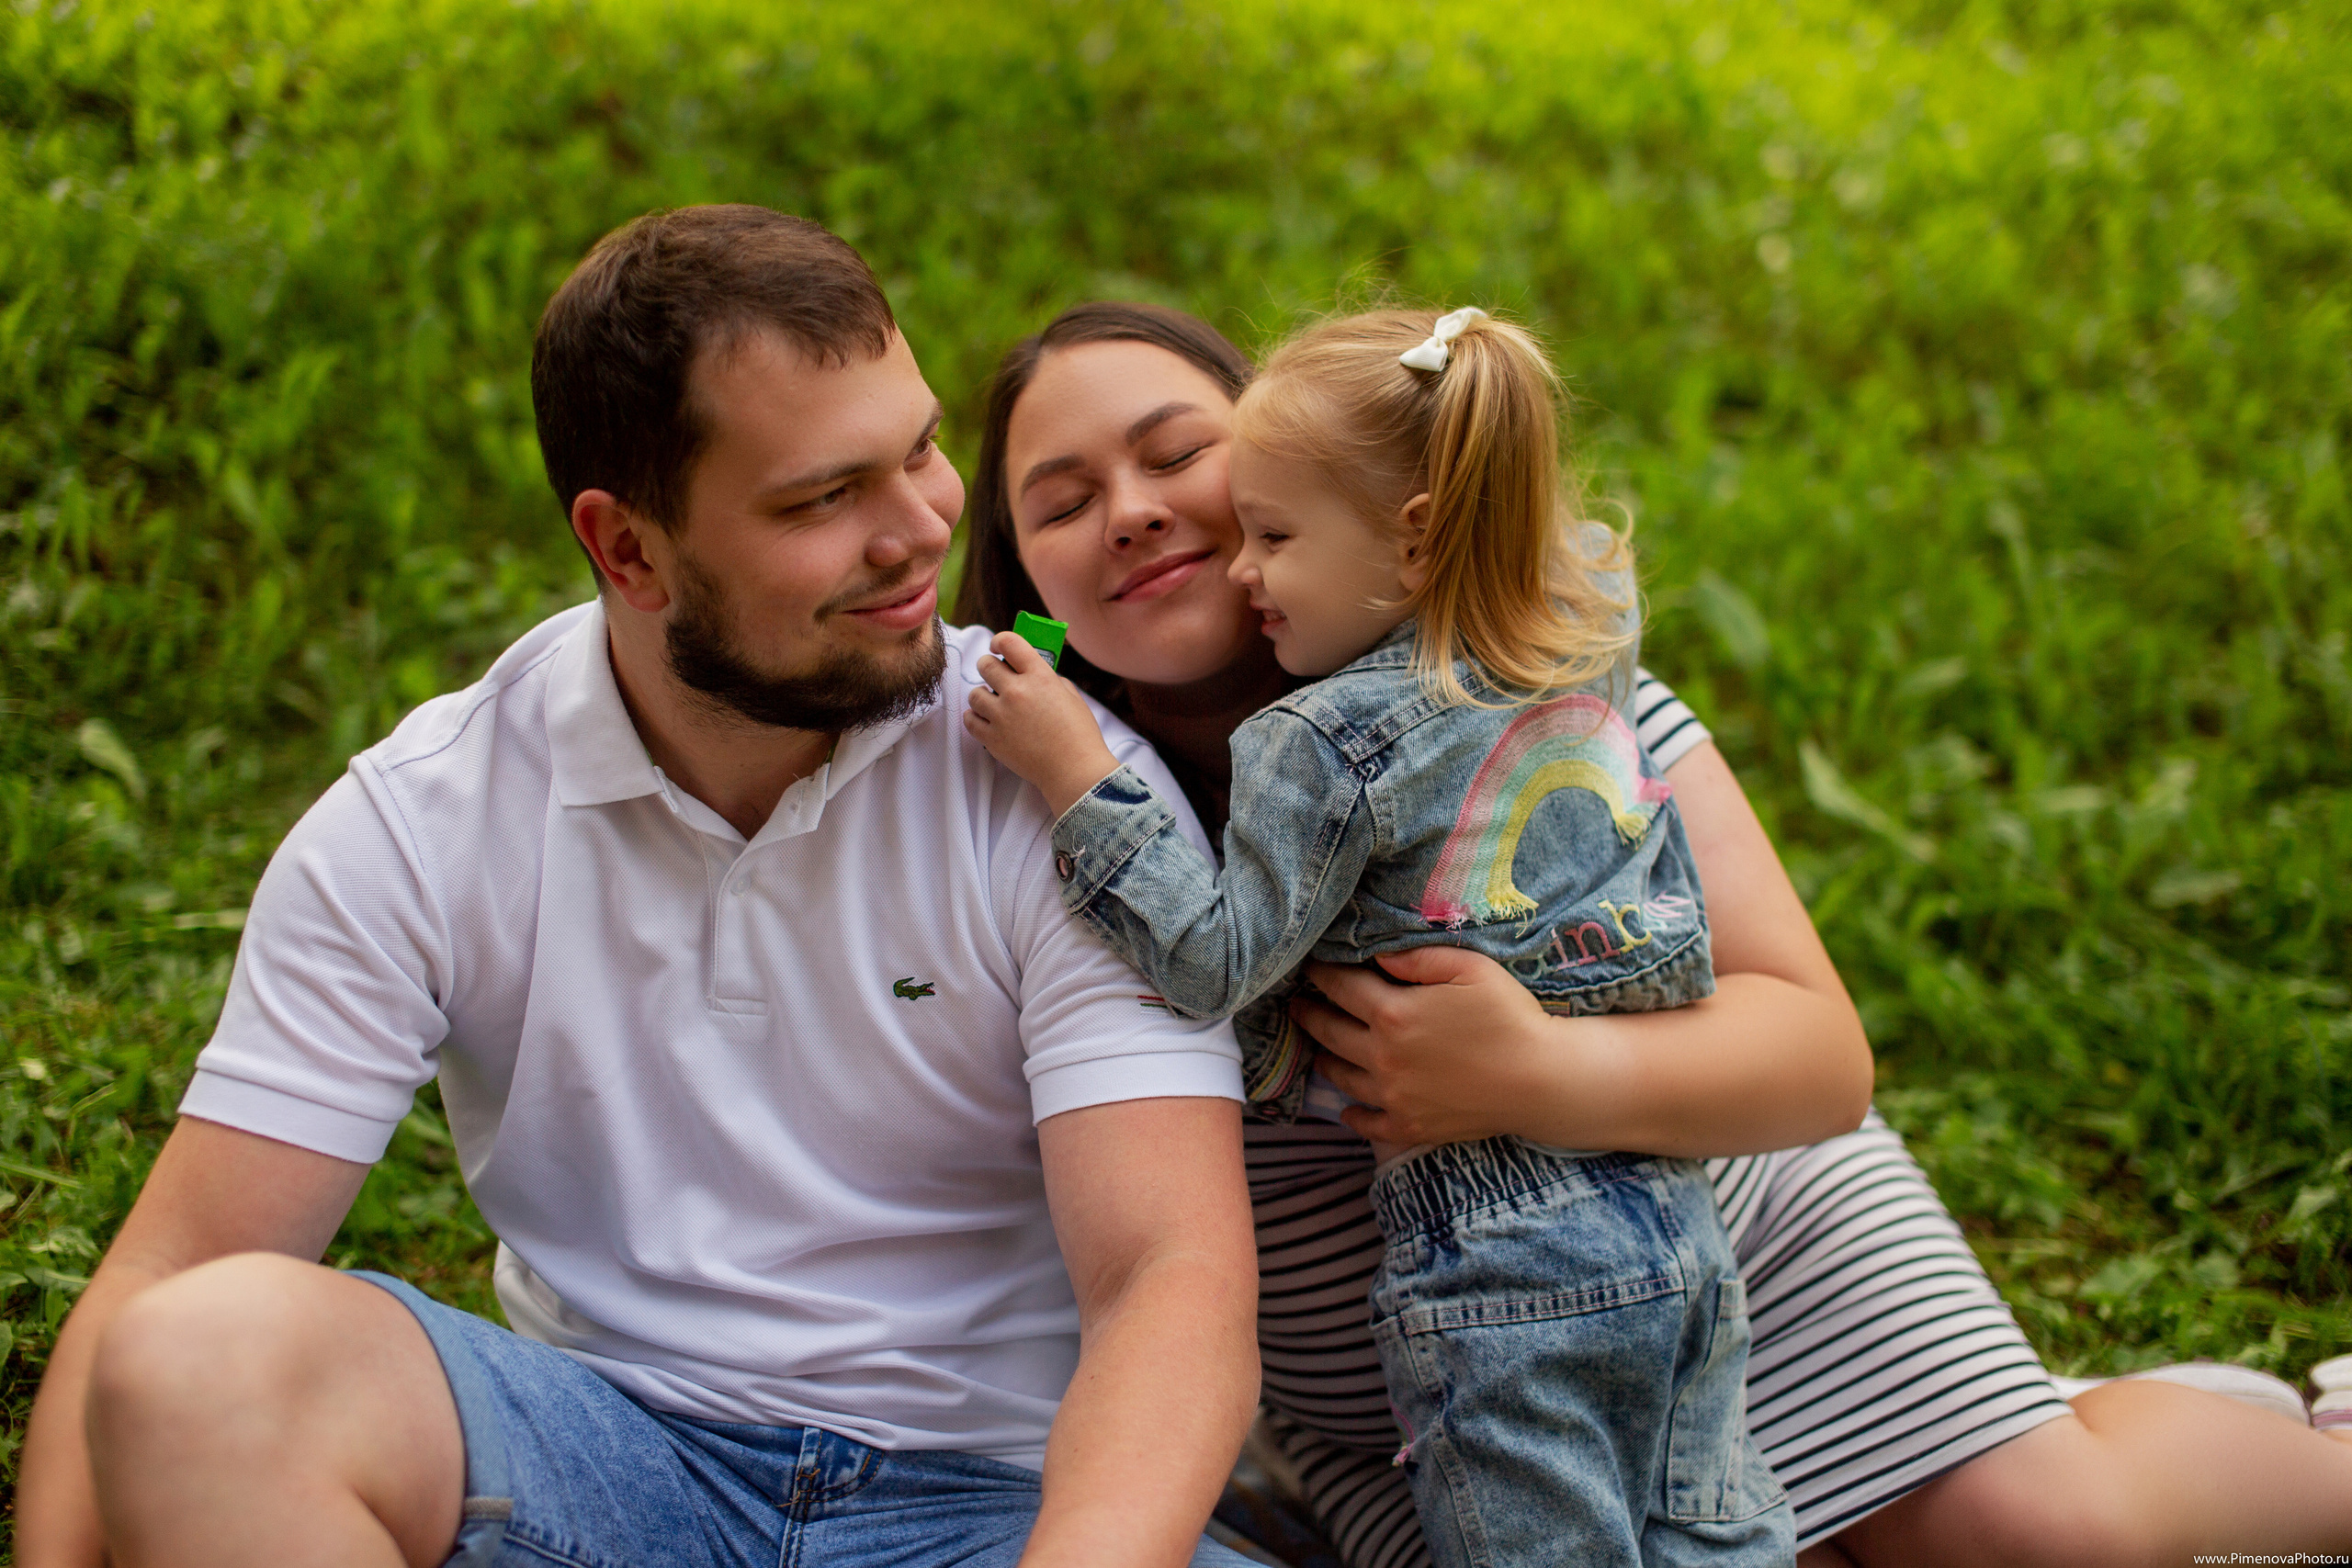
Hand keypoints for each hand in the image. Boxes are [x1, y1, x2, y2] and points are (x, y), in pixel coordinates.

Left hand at [964, 631, 1121, 815]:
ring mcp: (1002, 715)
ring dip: (982, 696)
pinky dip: (975, 717)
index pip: (1010, 642)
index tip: (997, 647)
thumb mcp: (1072, 697)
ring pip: (974, 693)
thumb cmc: (1079, 735)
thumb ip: (1050, 680)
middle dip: (989, 667)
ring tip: (992, 704)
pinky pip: (969, 719)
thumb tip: (1032, 675)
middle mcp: (1017, 691)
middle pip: (986, 665)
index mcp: (1040, 676)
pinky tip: (985, 719)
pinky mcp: (992, 738)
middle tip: (995, 676)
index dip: (999, 641)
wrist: (1074, 770)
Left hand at [1294, 947, 1622, 1148]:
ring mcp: (1392, 1096)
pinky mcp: (1408, 1126)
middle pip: (1329, 1031)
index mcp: (1393, 1014)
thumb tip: (1376, 955)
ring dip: (1323, 1059)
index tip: (1309, 966)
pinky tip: (1347, 1108)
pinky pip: (1366, 1122)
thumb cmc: (1510, 1016)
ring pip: (1340, 1076)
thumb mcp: (1469, 968)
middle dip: (1309, 1013)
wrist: (1542, 1081)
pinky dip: (1351, 1114)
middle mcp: (1382, 1057)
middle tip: (1295, 1004)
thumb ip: (1417, 958)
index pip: (1340, 987)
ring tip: (1316, 1048)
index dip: (1321, 974)